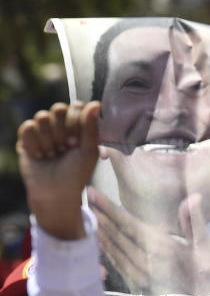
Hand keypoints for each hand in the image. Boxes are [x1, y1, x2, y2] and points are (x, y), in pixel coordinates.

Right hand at [17, 101, 100, 238]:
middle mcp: (61, 124)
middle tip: (66, 149)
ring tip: (53, 155)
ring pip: (42, 117)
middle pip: (58, 108)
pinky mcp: (26, 137)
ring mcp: (43, 129)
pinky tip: (40, 156)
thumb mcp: (89, 151)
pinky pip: (28, 127)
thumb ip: (92, 127)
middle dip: (63, 132)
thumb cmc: (77, 173)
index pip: (76, 106)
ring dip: (49, 140)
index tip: (77, 142)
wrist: (55, 192)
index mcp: (79, 125)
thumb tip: (96, 103)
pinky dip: (35, 144)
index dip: (76, 121)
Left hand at [90, 187, 209, 295]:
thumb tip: (193, 196)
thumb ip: (194, 220)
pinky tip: (99, 241)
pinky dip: (105, 250)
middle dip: (99, 216)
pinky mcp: (139, 283)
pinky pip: (116, 264)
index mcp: (162, 247)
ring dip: (99, 232)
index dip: (109, 208)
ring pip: (113, 250)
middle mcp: (147, 260)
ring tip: (87, 215)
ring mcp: (140, 274)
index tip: (93, 194)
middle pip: (116, 235)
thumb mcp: (206, 244)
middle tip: (84, 199)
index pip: (129, 224)